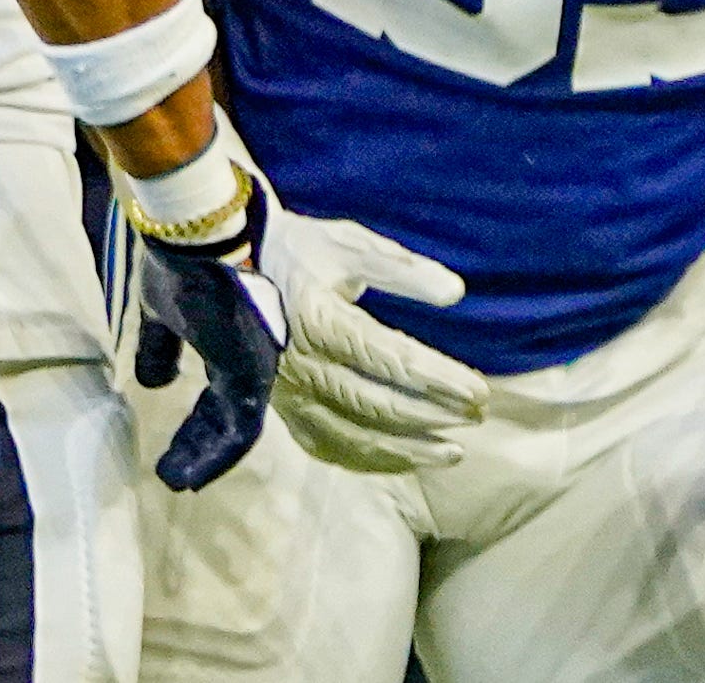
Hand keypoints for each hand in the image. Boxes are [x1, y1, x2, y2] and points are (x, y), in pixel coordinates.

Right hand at [131, 186, 290, 489]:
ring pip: (234, 425)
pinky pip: (238, 427)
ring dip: (204, 455)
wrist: (195, 238)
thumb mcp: (160, 312)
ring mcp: (254, 365)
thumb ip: (161, 349)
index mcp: (230, 340)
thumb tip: (151, 382)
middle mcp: (250, 356)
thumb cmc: (176, 265)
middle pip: (226, 412)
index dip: (199, 423)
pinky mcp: (252, 372)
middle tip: (175, 472)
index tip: (177, 448)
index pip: (218, 392)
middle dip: (199, 444)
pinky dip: (214, 454)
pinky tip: (188, 471)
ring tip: (175, 479)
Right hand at [258, 204, 487, 471]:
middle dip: (434, 415)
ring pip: (353, 435)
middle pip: (377, 403)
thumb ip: (400, 268)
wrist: (226, 261)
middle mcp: (300, 364)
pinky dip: (367, 459)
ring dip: (408, 449)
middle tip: (476, 416)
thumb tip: (454, 291)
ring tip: (452, 452)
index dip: (438, 380)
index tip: (479, 392)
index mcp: (319, 321)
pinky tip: (399, 460)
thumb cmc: (293, 249)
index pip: (391, 360)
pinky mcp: (279, 405)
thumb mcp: (347, 245)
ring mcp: (286, 391)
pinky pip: (325, 445)